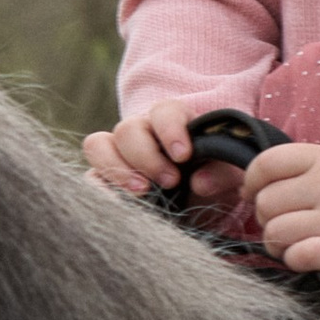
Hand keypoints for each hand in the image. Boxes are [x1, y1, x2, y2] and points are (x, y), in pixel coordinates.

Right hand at [82, 101, 243, 206]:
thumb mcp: (230, 177)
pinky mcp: (103, 178)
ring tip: (141, 193)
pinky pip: (90, 177)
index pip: (164, 111)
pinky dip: (99, 190)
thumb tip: (199, 182)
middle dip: (146, 156)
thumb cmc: (213, 183)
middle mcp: (140, 132)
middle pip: (128, 129)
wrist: (199, 207)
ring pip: (98, 145)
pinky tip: (120, 207)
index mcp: (172, 121)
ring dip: (116, 169)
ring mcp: (117, 154)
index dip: (170, 130)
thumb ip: (223, 174)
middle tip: (170, 182)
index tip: (184, 156)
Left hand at [241, 142, 319, 279]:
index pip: (266, 163)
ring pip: (277, 232)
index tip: (257, 196)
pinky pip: (303, 255)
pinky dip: (295, 259)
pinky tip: (306, 258)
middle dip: (266, 220)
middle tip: (284, 227)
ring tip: (295, 246)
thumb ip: (307, 169)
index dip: (253, 183)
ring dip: (278, 245)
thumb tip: (260, 187)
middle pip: (266, 204)